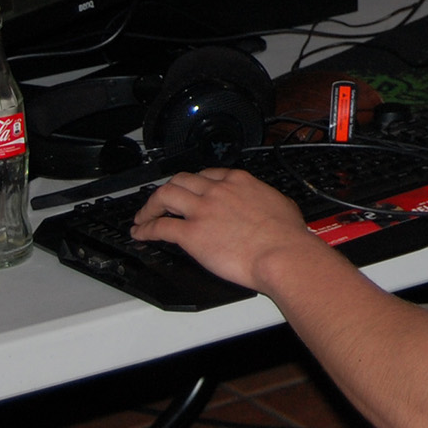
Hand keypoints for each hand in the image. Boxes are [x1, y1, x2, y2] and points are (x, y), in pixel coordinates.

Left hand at [131, 168, 330, 291]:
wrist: (281, 254)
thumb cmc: (286, 236)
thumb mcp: (281, 204)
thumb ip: (265, 200)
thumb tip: (266, 205)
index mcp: (239, 181)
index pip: (207, 174)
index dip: (194, 183)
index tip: (190, 190)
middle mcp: (217, 191)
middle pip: (181, 180)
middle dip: (168, 189)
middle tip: (162, 201)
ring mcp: (202, 211)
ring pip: (165, 196)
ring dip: (150, 205)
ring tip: (144, 216)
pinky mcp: (191, 234)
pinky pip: (160, 226)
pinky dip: (146, 228)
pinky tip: (141, 233)